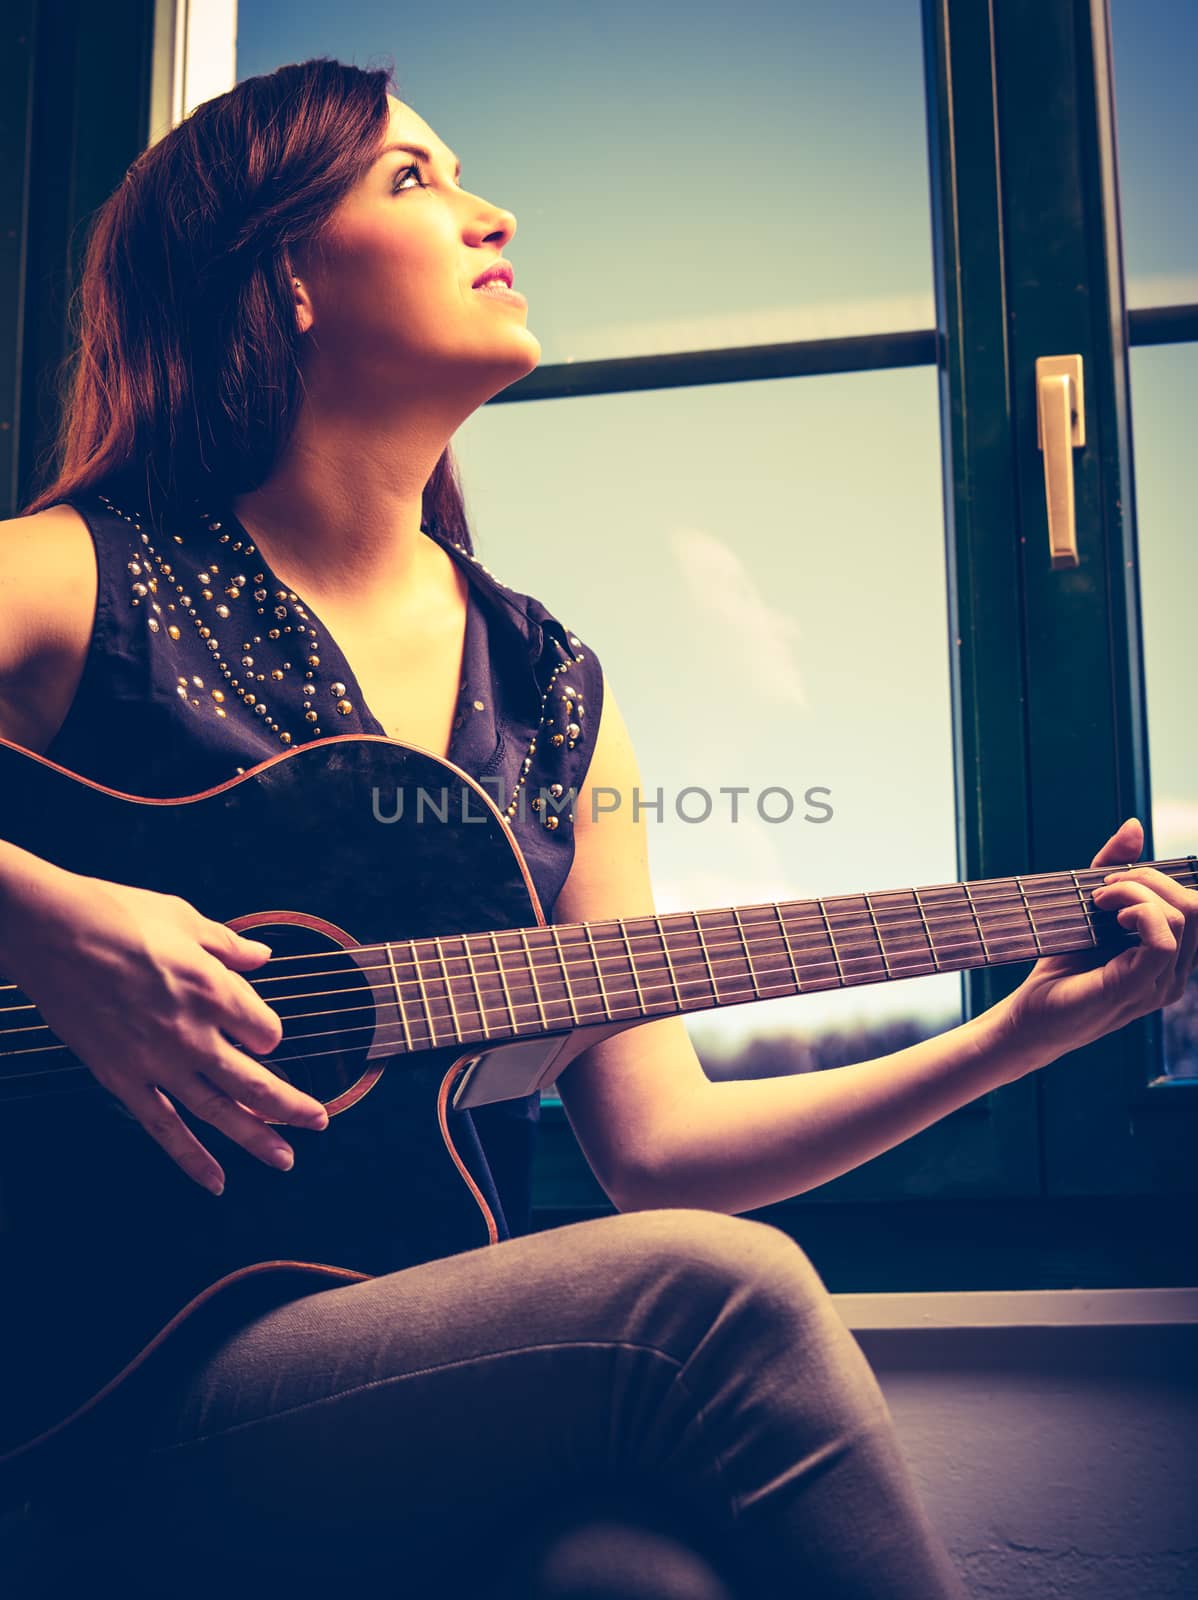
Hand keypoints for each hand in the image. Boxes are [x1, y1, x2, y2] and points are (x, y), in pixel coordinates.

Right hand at [2, 860, 329, 1194]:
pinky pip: (165, 1128)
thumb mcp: (185, 918)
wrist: (48, 930)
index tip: (258, 1030)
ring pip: (219, 1112)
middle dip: (292, 1106)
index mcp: (214, 989)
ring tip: (286, 1160)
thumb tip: (263, 956)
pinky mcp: (121, 1078)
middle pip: (256, 1082)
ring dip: (257, 1138)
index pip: (266, 1030)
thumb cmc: (117, 915)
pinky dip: (192, 1158)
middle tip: (319, 1121)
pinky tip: (216, 1180)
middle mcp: (193, 1032)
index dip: (267, 1033)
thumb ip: (230, 946)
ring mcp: (157, 1061)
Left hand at [992, 817, 1197, 1071]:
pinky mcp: (1136, 988)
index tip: (1111, 879)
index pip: (1195, 906)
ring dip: (1138, 890)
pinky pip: (1163, 939)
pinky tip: (1110, 916)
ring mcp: (1160, 985)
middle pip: (1195, 905)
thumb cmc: (1060, 966)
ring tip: (1098, 900)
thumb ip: (1112, 870)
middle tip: (1103, 887)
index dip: (1161, 880)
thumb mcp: (1088, 909)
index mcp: (1171, 956)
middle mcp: (1175, 973)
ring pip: (1182, 916)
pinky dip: (1139, 911)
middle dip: (1150, 878)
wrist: (1027, 1017)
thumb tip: (1135, 826)